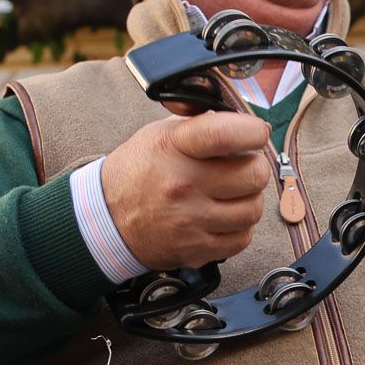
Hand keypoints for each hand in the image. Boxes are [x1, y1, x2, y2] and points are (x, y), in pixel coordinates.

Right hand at [100, 111, 272, 269]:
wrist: (108, 220)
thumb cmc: (140, 171)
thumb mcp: (159, 134)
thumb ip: (199, 121)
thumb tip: (238, 115)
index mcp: (173, 148)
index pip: (224, 134)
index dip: (252, 132)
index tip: (256, 133)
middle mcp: (183, 185)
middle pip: (253, 175)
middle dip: (254, 167)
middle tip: (242, 166)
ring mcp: (190, 221)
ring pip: (254, 208)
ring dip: (249, 198)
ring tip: (232, 193)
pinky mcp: (197, 249)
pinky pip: (243, 237)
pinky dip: (240, 226)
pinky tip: (224, 215)